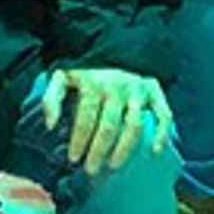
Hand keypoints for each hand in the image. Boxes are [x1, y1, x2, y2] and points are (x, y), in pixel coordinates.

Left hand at [36, 66, 170, 175]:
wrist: (114, 43)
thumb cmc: (85, 69)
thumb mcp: (62, 76)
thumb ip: (51, 98)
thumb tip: (50, 126)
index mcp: (92, 84)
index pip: (86, 118)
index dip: (79, 140)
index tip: (74, 159)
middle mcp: (116, 87)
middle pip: (108, 126)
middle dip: (98, 150)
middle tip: (91, 170)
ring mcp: (137, 90)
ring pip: (133, 125)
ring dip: (124, 148)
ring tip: (113, 165)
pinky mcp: (154, 91)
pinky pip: (163, 114)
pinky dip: (162, 133)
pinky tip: (155, 152)